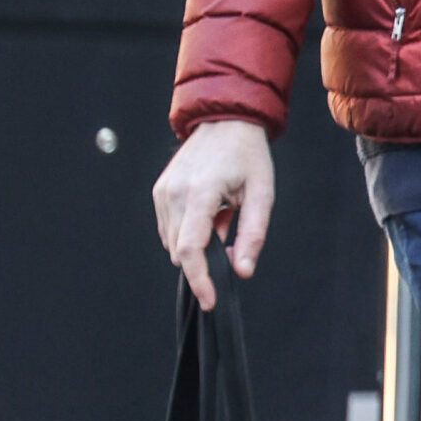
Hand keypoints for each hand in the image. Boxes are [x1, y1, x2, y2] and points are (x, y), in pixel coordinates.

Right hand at [153, 120, 274, 308]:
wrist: (225, 121)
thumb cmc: (247, 155)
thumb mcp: (261, 194)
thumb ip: (252, 235)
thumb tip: (241, 271)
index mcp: (200, 193)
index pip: (190, 250)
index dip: (199, 280)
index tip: (209, 300)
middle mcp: (174, 193)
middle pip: (180, 251)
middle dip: (204, 260)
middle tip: (232, 239)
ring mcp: (163, 192)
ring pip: (173, 243)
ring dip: (197, 244)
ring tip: (222, 216)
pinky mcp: (159, 191)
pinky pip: (169, 228)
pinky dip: (188, 232)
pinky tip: (209, 212)